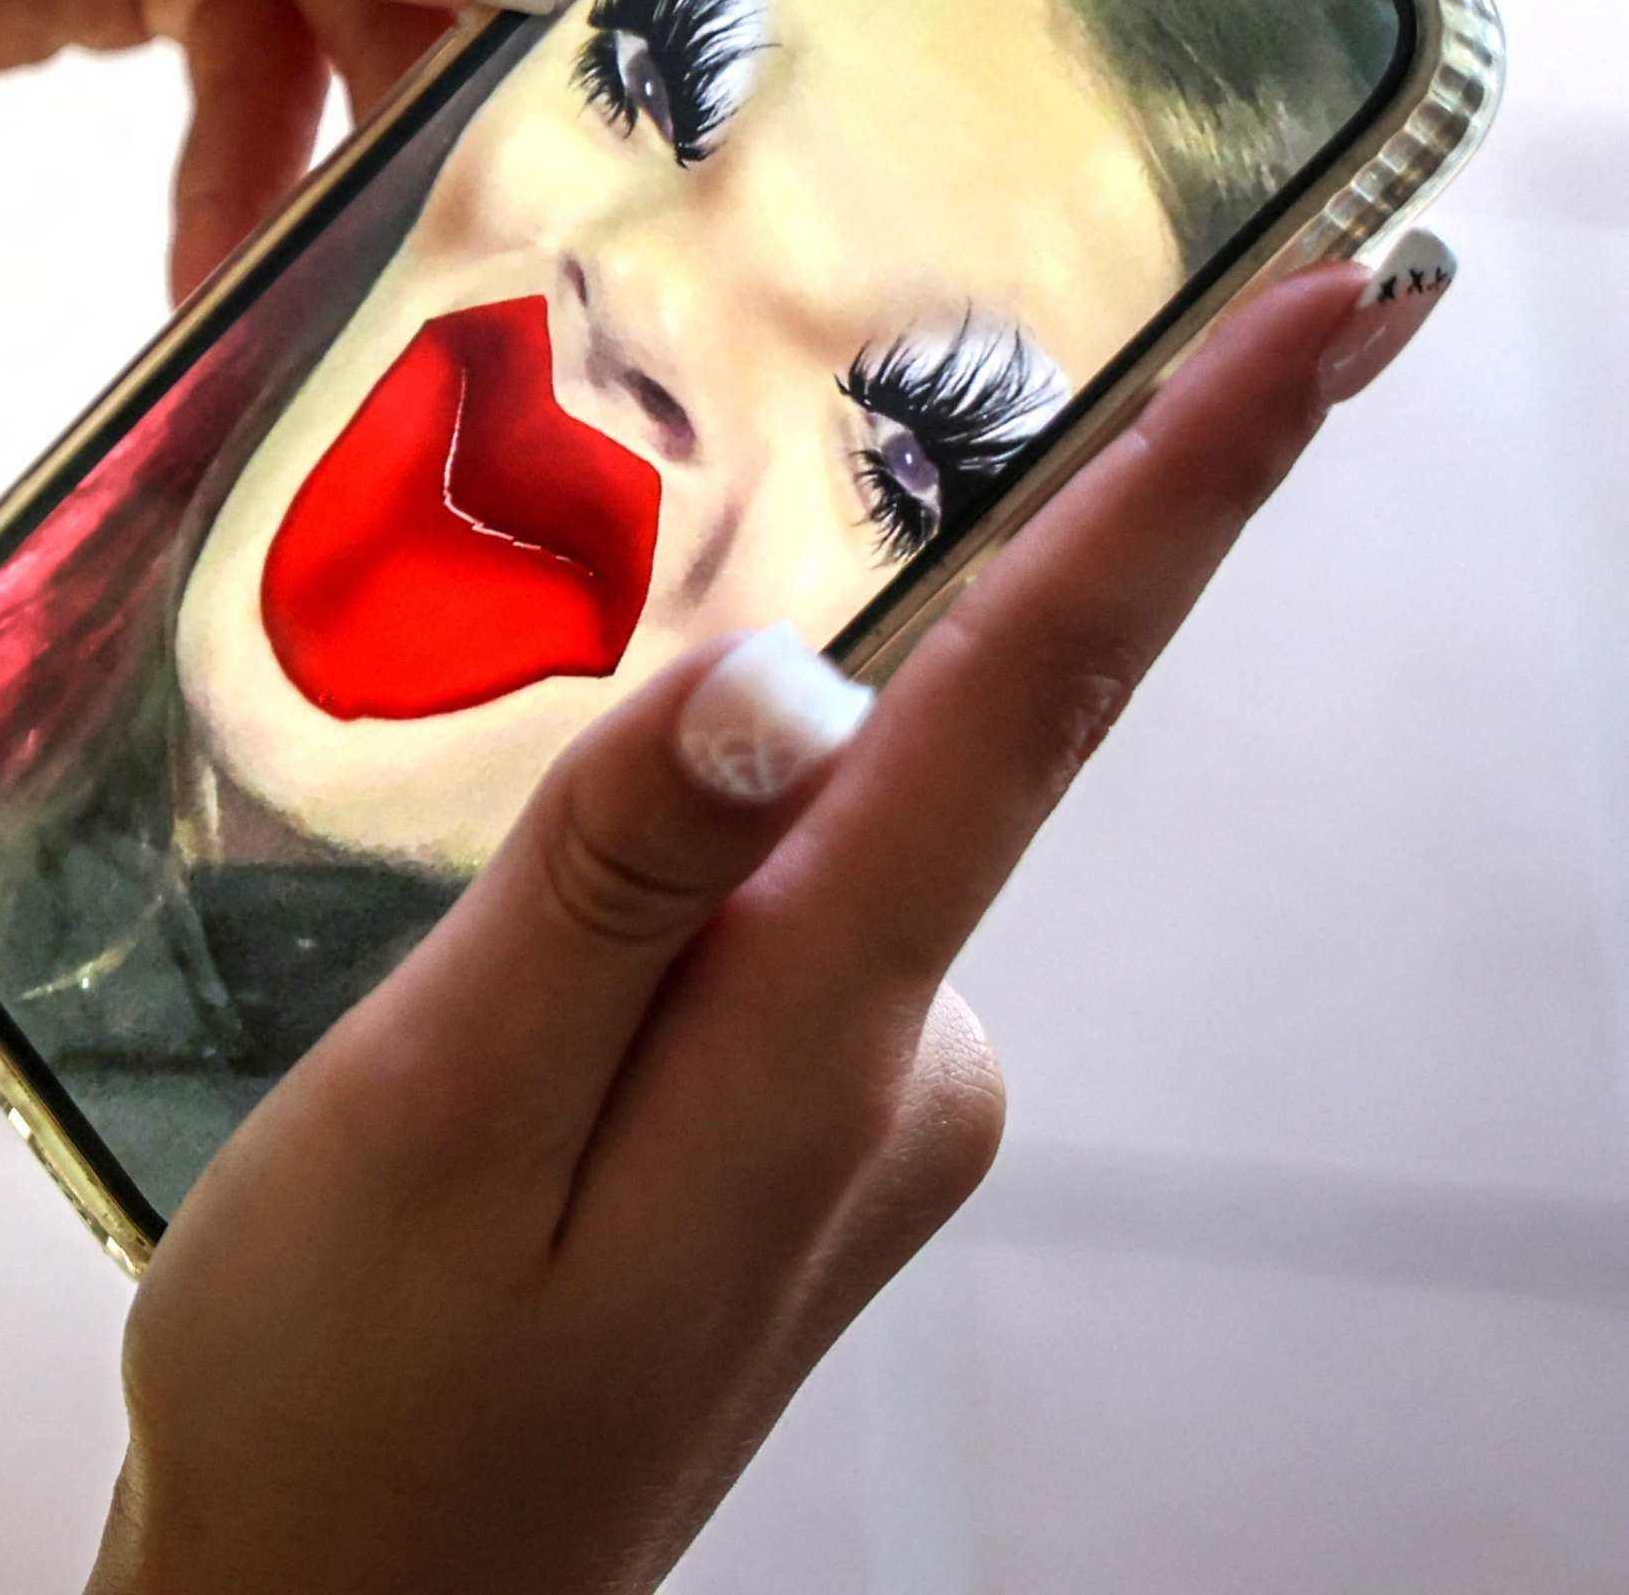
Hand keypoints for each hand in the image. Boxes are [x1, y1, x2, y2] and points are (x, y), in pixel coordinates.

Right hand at [86, 253, 1453, 1594]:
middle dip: (811, 646)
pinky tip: (491, 1033)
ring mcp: (860, 1115)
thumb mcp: (426, 1114)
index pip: (1034, 705)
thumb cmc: (349, 1398)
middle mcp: (900, 1067)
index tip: (1350, 300)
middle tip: (646, 704)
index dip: (1194, 483)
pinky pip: (753, 928)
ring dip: (656, 828)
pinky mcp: (792, 1139)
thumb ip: (602, 879)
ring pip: (796, 843)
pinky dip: (648, 900)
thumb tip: (790, 673)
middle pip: (907, 745)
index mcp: (816, 1044)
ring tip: (440, 1018)